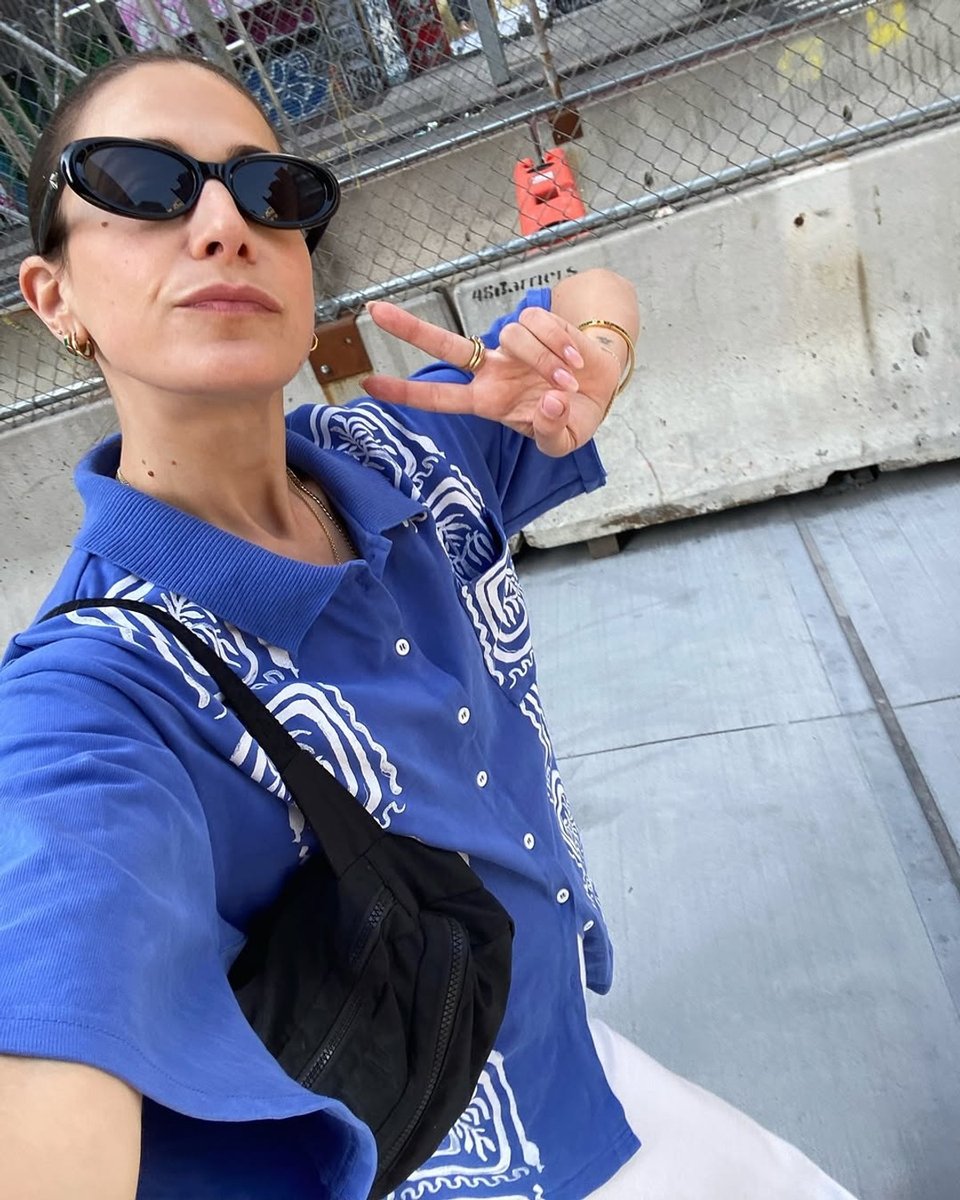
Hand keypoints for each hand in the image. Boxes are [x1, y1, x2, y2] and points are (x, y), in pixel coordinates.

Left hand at [361, 302, 621, 456]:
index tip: (369, 385)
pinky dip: (560, 341)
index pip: (440, 397)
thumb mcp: (562, 440)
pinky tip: (574, 358)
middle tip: (374, 310)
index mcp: (488, 402)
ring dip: (546, 359)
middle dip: (410, 329)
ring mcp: (511, 345)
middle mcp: (492, 370)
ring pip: (512, 335)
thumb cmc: (573, 417)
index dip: (406, 392)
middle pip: (445, 345)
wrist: (600, 385)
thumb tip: (548, 402)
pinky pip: (539, 322)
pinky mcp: (536, 323)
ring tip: (569, 379)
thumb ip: (551, 431)